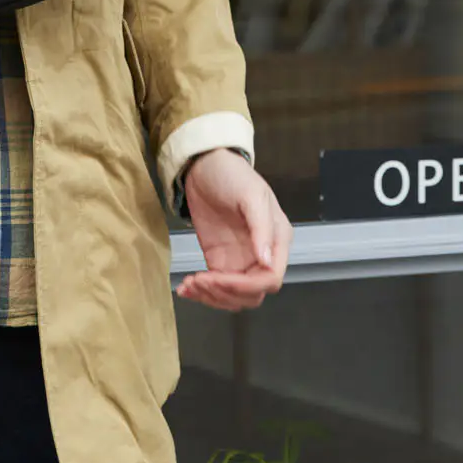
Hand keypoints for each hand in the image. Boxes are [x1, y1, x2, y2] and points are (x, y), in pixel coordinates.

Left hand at [177, 149, 291, 310]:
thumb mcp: (250, 194)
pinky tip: (186, 289)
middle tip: (198, 281)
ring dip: (212, 298)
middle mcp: (261, 256)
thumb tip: (266, 262)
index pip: (271, 278)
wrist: (203, 164)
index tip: (218, 278)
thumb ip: (261, 228)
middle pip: (253, 294)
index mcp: (277, 240)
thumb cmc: (232, 174)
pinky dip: (202, 293)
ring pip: (234, 297)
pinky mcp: (219, 260)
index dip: (246, 285)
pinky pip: (217, 287)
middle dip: (225, 293)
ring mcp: (240, 260)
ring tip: (189, 285)